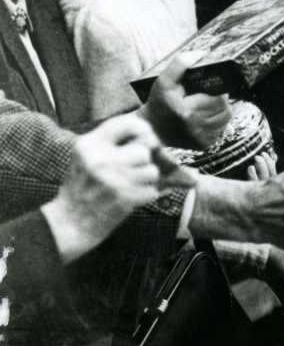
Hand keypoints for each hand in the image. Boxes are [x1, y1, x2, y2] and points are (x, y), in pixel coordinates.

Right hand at [43, 114, 163, 262]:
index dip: (143, 130)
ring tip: (129, 185)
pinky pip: (152, 190)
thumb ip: (111, 143)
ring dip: (146, 180)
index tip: (146, 138)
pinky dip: (145, 195)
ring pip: (152, 171)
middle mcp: (100, 159)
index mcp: (89, 144)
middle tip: (131, 170)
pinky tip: (129, 198)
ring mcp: (112, 180)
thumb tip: (150, 135)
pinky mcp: (124, 198)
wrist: (70, 221)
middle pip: (144, 151)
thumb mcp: (86, 157)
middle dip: (143, 161)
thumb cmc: (82, 186)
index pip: (126, 123)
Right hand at [138, 53, 231, 149]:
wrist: (152, 129)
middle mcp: (195, 129)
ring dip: (219, 109)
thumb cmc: (159, 102)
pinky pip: (221, 128)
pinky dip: (216, 120)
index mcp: (185, 112)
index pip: (218, 98)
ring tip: (205, 104)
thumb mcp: (164, 80)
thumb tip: (202, 54)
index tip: (206, 87)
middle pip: (224, 108)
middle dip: (218, 98)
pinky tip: (203, 116)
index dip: (215, 89)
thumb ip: (181, 64)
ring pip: (226, 117)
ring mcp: (202, 140)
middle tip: (206, 94)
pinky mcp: (205, 146)